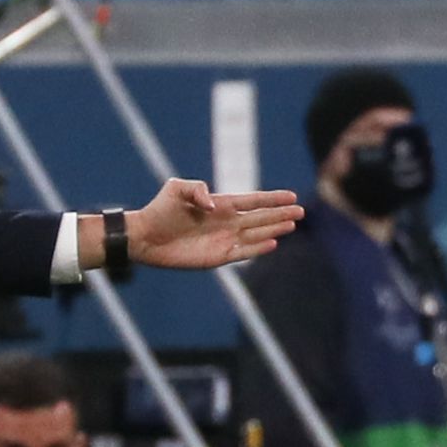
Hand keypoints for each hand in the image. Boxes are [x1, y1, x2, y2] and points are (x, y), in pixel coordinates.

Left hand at [125, 179, 302, 268]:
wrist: (144, 236)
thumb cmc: (159, 210)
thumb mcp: (176, 189)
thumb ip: (197, 190)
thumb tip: (214, 205)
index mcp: (220, 204)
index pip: (252, 200)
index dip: (272, 198)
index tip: (292, 195)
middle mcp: (226, 222)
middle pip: (260, 217)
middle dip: (280, 214)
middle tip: (301, 211)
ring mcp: (223, 240)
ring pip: (255, 234)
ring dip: (273, 229)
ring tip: (292, 225)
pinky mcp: (216, 257)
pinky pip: (242, 252)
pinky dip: (257, 248)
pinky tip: (272, 243)